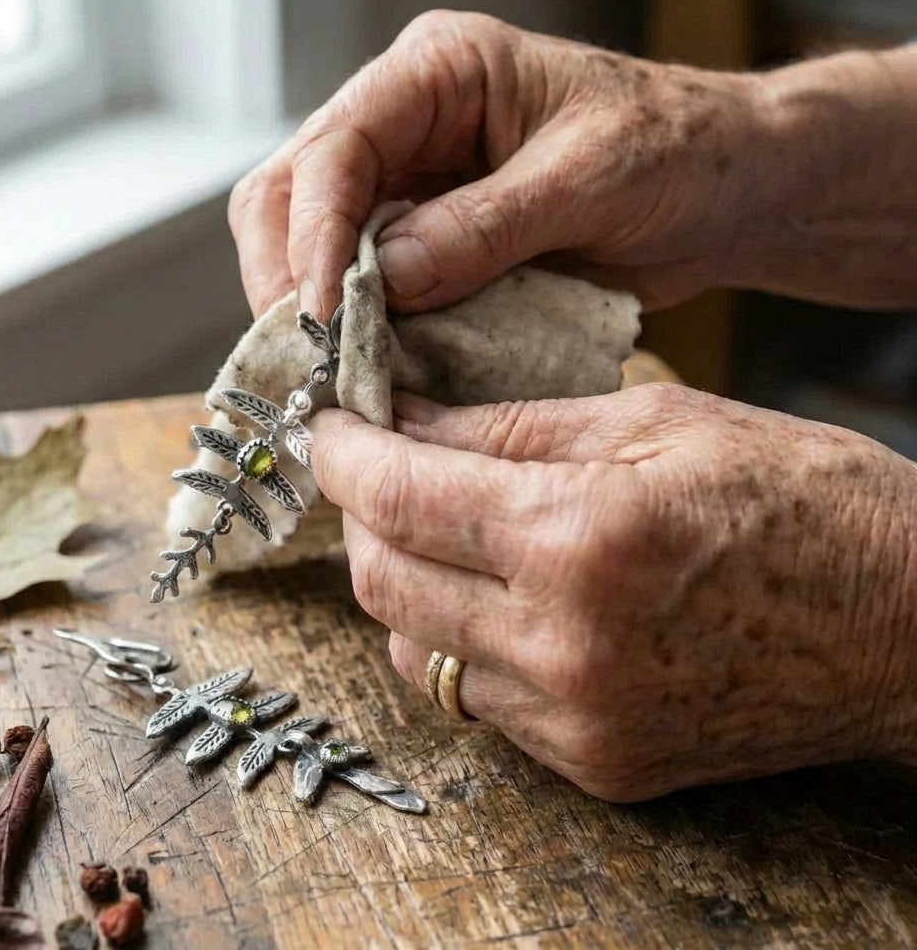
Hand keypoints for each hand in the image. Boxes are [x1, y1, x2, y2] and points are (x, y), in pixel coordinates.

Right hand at [230, 10, 770, 320]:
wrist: (721, 190)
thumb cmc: (676, 150)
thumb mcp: (589, 178)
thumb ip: (485, 226)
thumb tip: (384, 279)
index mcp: (440, 73)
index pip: (337, 145)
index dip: (314, 232)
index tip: (322, 310)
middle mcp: (408, 124)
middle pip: (294, 193)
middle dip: (290, 275)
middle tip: (309, 354)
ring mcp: (413, 187)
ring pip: (313, 245)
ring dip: (315, 310)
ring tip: (334, 370)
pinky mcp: (429, 244)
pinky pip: (367, 287)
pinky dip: (361, 330)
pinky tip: (372, 367)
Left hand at [309, 386, 916, 800]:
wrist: (907, 626)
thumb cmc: (803, 499)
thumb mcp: (656, 422)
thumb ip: (512, 427)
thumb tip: (407, 420)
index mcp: (581, 538)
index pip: (400, 496)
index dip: (343, 453)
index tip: (326, 424)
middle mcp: (564, 645)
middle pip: (383, 582)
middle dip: (360, 515)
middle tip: (375, 465)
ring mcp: (577, 720)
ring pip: (415, 650)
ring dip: (402, 581)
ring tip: (434, 526)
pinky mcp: (596, 764)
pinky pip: (477, 699)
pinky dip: (459, 638)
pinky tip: (493, 593)